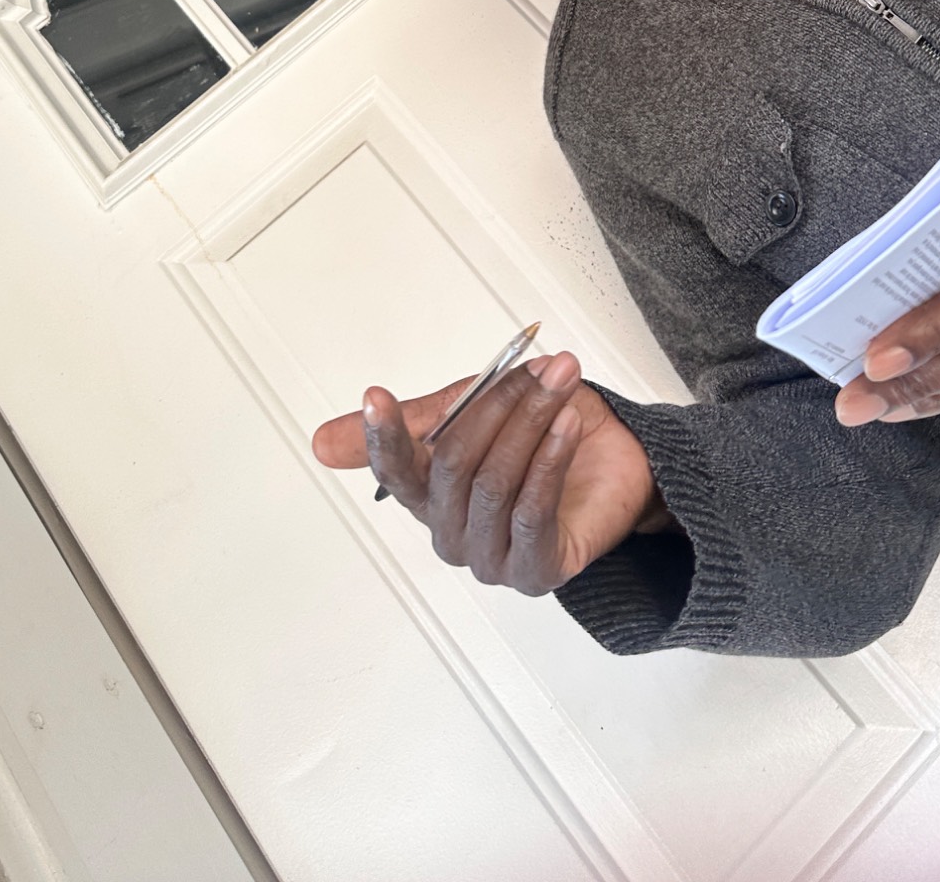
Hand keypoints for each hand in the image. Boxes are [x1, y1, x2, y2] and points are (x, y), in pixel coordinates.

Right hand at [312, 351, 667, 593]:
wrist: (616, 458)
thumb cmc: (543, 435)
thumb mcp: (476, 410)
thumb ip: (416, 421)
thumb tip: (323, 441)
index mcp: (431, 496)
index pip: (395, 472)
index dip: (384, 437)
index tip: (376, 398)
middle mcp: (453, 533)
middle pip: (455, 465)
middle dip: (498, 407)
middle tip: (539, 369)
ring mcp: (492, 558)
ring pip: (495, 483)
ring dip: (532, 423)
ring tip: (559, 384)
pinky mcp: (537, 571)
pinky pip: (532, 512)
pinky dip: (550, 460)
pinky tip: (566, 426)